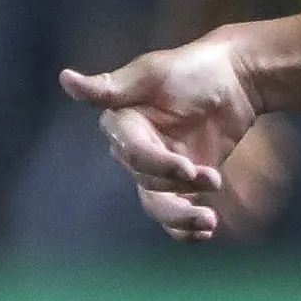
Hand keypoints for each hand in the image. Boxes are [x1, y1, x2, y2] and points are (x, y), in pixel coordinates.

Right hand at [58, 32, 264, 241]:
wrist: (235, 79)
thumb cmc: (192, 68)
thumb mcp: (153, 73)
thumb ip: (111, 86)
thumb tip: (66, 79)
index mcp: (122, 124)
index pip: (134, 153)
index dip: (158, 164)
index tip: (188, 168)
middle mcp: (136, 151)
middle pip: (147, 182)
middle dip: (178, 185)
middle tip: (212, 179)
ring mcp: (160, 170)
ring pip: (159, 205)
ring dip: (183, 216)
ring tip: (209, 221)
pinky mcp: (183, 183)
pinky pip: (177, 213)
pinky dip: (187, 228)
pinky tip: (205, 231)